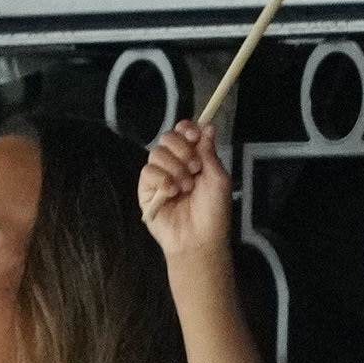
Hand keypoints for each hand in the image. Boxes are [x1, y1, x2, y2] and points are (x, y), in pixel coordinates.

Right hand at [139, 119, 236, 268]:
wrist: (199, 238)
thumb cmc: (213, 211)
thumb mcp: (217, 179)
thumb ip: (209, 151)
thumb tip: (208, 124)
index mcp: (193, 158)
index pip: (183, 132)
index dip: (186, 129)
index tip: (194, 136)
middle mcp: (175, 163)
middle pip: (167, 137)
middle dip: (182, 149)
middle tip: (195, 168)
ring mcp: (159, 176)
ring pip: (157, 152)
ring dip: (175, 168)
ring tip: (186, 188)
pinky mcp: (146, 190)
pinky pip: (147, 171)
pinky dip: (162, 180)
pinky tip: (172, 193)